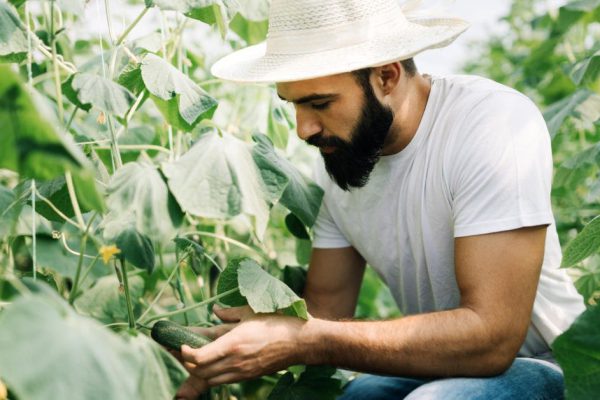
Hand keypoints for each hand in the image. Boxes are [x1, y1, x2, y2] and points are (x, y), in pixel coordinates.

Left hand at [177, 305, 305, 397]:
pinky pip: (222, 380)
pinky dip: (210, 374)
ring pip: (209, 379)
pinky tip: (208, 363)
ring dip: (196, 370)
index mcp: (233, 343)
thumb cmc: (276, 322)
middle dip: (185, 361)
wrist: (299, 342)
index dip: (184, 353)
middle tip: (178, 350)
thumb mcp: (250, 312)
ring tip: (190, 357)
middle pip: (199, 371)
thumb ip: (229, 313)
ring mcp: (241, 372)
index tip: (179, 344)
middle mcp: (234, 361)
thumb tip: (214, 311)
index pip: (199, 357)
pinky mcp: (248, 376)